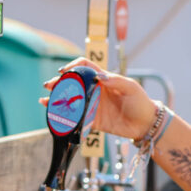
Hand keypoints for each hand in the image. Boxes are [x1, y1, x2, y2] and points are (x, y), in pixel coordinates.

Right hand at [42, 58, 157, 140]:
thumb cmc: (141, 102)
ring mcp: (93, 106)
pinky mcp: (93, 121)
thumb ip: (115, 80)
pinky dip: (65, 118)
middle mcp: (95, 91)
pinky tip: (55, 117)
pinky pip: (77, 119)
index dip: (73, 66)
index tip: (64, 71)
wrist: (146, 124)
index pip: (84, 67)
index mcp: (103, 79)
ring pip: (71, 102)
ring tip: (45, 101)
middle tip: (49, 87)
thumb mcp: (131, 87)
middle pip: (73, 84)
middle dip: (59, 84)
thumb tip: (98, 76)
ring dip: (57, 101)